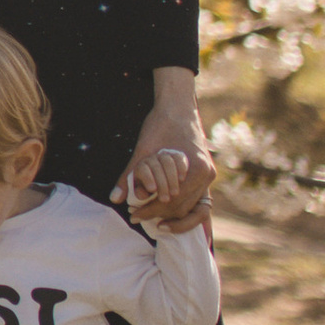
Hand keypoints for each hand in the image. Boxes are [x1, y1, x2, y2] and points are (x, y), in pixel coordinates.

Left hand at [118, 79, 212, 227]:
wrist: (178, 106)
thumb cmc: (161, 123)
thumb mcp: (142, 149)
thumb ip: (129, 175)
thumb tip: (115, 198)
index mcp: (196, 169)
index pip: (173, 202)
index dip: (151, 211)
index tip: (134, 215)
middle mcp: (207, 175)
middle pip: (183, 208)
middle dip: (160, 214)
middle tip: (137, 216)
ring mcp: (209, 175)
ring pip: (191, 207)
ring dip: (172, 215)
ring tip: (151, 218)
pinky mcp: (206, 174)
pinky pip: (196, 199)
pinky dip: (182, 208)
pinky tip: (168, 216)